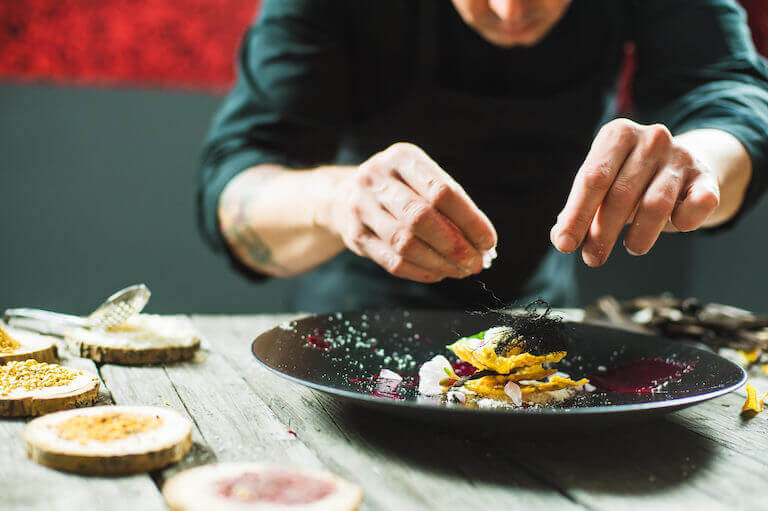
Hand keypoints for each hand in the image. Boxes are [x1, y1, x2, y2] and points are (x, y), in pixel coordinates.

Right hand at [329, 143, 496, 282]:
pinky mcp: (355, 234)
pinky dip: (421, 272)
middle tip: (475, 263)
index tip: (488, 241)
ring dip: (439, 263)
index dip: (470, 220)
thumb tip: (482, 243)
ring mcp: (361, 206)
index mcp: (402, 157)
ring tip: (460, 271)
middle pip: (421, 217)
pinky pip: (392, 261)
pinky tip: (438, 273)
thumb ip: (451, 206)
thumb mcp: (421, 180)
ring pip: (406, 243)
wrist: (345, 195)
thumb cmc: (400, 189)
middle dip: (455, 246)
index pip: (442, 191)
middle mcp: (377, 178)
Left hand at [551, 119, 720, 265]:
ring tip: (631, 248)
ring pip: (656, 204)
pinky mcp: (706, 177)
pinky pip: (698, 204)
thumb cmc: (629, 181)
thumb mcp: (601, 188)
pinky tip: (676, 226)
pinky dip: (685, 221)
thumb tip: (560, 238)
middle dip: (602, 233)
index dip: (577, 216)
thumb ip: (577, 210)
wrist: (683, 168)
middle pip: (620, 194)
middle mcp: (651, 138)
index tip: (565, 245)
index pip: (592, 179)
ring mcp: (681, 156)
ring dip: (639, 236)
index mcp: (617, 134)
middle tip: (592, 259)